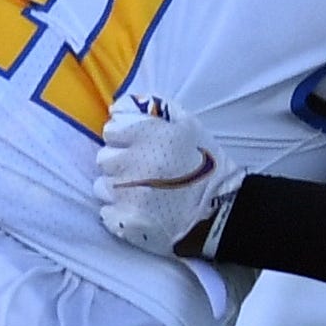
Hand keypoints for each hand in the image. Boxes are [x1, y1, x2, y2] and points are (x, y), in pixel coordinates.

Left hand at [97, 95, 237, 256]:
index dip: (125, 138)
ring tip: (144, 189)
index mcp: (153, 136)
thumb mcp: (188, 126)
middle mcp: (137, 162)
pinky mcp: (126, 219)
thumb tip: (119, 107)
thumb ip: (156, 110)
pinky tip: (141, 209)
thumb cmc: (205, 163)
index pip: (112, 130)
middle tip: (144, 168)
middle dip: (121, 162)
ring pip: (103, 185)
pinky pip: (106, 211)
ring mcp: (129, 192)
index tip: (140, 145)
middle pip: (105, 157)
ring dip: (119, 186)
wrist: (223, 206)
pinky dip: (119, 211)